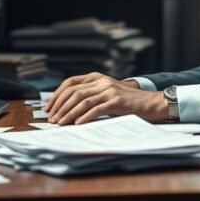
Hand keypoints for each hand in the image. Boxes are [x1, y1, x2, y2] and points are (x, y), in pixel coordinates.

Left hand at [44, 72, 166, 124]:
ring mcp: (109, 90)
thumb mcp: (107, 93)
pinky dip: (84, 117)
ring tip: (60, 123)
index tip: (48, 107)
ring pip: (82, 101)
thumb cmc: (127, 101)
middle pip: (73, 92)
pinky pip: (96, 109)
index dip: (57, 95)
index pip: (70, 83)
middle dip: (59, 106)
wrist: (151, 102)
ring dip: (68, 113)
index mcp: (96, 77)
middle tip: (51, 119)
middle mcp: (101, 81)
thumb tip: (66, 108)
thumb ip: (91, 95)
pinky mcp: (117, 102)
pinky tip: (77, 123)